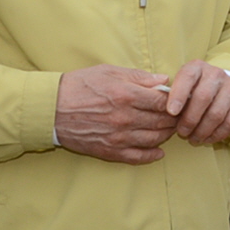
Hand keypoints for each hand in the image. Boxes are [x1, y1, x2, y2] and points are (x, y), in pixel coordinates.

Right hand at [56, 65, 178, 163]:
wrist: (51, 109)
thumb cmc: (79, 86)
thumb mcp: (109, 72)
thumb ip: (139, 77)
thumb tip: (164, 80)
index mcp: (126, 95)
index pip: (164, 101)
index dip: (175, 101)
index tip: (178, 101)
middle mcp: (125, 118)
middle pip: (163, 121)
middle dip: (174, 119)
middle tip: (177, 116)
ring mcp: (118, 137)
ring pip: (154, 139)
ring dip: (165, 135)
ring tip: (167, 129)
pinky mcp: (109, 151)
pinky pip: (138, 157)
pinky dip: (152, 155)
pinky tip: (158, 151)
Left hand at [164, 59, 229, 145]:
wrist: (225, 87)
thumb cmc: (195, 90)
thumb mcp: (181, 85)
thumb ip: (168, 93)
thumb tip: (156, 105)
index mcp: (197, 67)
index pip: (187, 77)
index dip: (178, 95)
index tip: (171, 113)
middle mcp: (216, 74)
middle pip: (203, 98)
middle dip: (190, 120)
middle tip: (181, 133)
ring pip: (216, 114)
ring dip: (202, 131)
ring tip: (193, 139)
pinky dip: (217, 135)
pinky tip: (208, 138)